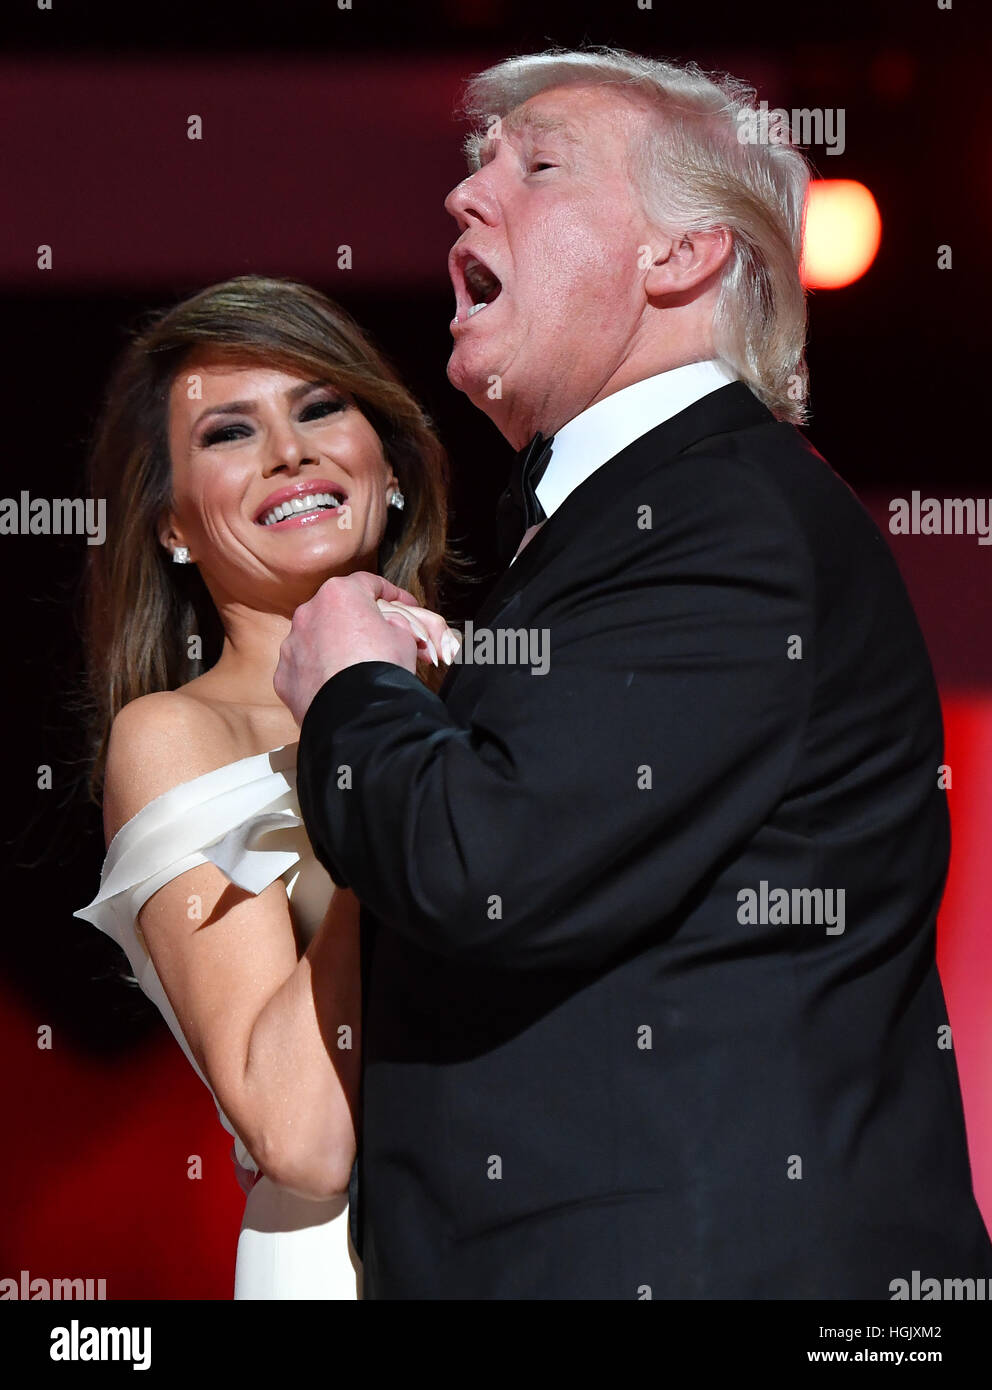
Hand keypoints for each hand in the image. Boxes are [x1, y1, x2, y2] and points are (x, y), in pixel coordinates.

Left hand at [274, 571, 458, 724]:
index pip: (368, 583)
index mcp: (339, 594)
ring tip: (355, 667)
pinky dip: (318, 673)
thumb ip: (396, 623)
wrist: (357, 714)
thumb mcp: (405, 637)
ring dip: (333, 647)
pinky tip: (336, 686)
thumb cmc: (382, 669)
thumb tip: (390, 627)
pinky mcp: (284, 675)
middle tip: (378, 637)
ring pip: (315, 638)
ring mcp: (292, 645)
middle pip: (337, 610)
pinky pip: (304, 667)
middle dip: (357, 620)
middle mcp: (308, 613)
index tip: (405, 604)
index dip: (391, 592)